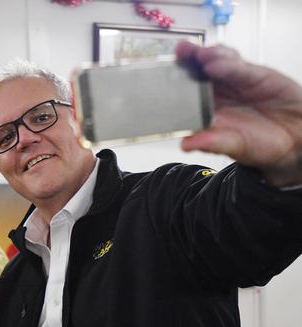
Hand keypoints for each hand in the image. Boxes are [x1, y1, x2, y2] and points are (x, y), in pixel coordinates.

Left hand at [176, 41, 301, 186]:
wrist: (293, 140)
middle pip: (199, 70)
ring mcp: (234, 81)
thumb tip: (186, 145)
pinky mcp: (254, 75)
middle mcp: (217, 92)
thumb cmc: (259, 144)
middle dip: (188, 59)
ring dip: (207, 55)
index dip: (175, 80)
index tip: (163, 75)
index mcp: (205, 108)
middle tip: (180, 53)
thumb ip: (211, 143)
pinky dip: (229, 63)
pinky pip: (239, 66)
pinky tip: (217, 63)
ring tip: (199, 56)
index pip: (185, 90)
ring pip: (218, 61)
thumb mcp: (233, 147)